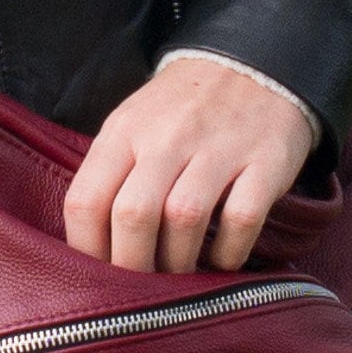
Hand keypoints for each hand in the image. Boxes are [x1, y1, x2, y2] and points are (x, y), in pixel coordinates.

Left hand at [63, 55, 313, 273]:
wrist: (254, 62)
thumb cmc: (182, 112)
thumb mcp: (133, 126)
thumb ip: (110, 179)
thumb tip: (90, 254)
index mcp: (124, 132)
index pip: (85, 202)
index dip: (87, 253)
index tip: (99, 279)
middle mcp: (167, 137)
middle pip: (133, 215)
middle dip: (133, 267)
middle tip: (142, 291)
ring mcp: (219, 147)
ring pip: (184, 219)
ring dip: (179, 263)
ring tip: (181, 275)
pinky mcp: (265, 161)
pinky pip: (241, 219)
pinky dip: (228, 253)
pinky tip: (222, 259)